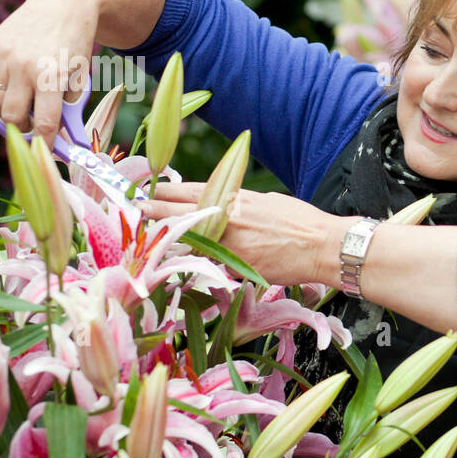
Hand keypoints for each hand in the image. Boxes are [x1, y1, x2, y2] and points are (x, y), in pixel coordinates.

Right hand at [0, 0, 97, 139]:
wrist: (65, 3)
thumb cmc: (76, 43)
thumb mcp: (80, 75)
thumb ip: (67, 104)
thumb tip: (56, 131)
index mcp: (51, 77)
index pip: (43, 123)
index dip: (44, 143)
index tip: (44, 152)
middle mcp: (24, 67)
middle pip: (11, 116)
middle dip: (21, 128)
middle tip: (29, 127)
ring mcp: (4, 55)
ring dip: (5, 109)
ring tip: (19, 105)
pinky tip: (6, 85)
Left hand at [138, 182, 347, 287]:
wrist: (323, 246)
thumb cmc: (301, 222)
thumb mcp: (266, 202)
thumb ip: (239, 206)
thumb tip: (223, 210)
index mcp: (234, 197)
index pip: (188, 191)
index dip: (164, 193)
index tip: (145, 194)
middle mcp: (226, 217)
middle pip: (179, 213)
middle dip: (154, 213)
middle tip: (133, 211)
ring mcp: (229, 243)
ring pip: (190, 242)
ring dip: (173, 242)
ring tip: (154, 241)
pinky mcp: (237, 266)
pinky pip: (213, 264)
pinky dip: (203, 264)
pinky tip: (190, 267)